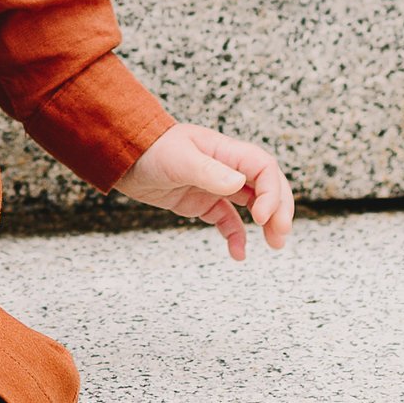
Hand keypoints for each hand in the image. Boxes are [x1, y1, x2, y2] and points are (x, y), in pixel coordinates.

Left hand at [120, 123, 293, 261]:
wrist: (124, 157)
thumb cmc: (150, 149)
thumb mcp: (179, 159)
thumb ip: (208, 171)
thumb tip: (239, 183)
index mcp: (226, 151)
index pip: (264, 168)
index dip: (271, 192)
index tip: (261, 216)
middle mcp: (227, 168)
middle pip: (267, 186)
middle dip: (279, 210)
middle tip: (280, 235)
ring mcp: (216, 186)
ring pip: (253, 204)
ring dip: (267, 223)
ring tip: (274, 244)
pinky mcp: (203, 202)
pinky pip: (227, 220)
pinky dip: (236, 236)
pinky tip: (239, 253)